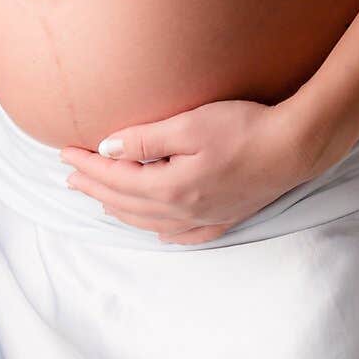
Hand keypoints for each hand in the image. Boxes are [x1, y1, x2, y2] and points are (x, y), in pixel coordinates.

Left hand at [59, 95, 309, 244]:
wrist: (295, 148)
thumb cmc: (244, 128)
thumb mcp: (190, 124)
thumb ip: (146, 140)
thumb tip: (107, 148)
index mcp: (170, 188)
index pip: (115, 177)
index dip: (87, 165)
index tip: (64, 153)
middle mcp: (182, 211)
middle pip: (125, 203)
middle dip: (95, 188)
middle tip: (69, 178)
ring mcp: (204, 219)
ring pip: (147, 221)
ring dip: (118, 208)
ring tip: (99, 198)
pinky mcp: (223, 218)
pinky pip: (180, 234)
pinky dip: (156, 229)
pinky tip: (153, 226)